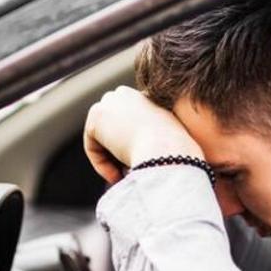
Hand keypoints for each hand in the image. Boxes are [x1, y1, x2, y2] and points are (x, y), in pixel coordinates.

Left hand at [83, 87, 203, 183]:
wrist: (169, 152)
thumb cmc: (177, 155)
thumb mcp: (170, 144)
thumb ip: (155, 142)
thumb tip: (137, 157)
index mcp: (148, 95)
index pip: (129, 125)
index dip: (132, 148)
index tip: (140, 166)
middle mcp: (128, 93)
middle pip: (111, 129)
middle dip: (116, 152)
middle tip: (127, 174)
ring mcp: (110, 101)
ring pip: (102, 139)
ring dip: (111, 160)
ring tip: (125, 177)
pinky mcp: (96, 115)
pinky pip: (93, 146)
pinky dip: (101, 164)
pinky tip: (116, 175)